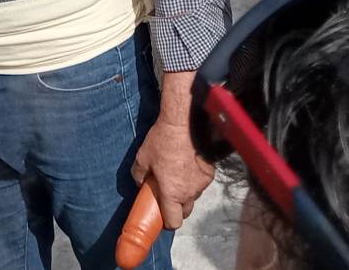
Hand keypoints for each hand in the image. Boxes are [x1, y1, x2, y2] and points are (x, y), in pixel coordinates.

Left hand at [131, 108, 216, 228]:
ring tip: (177, 177)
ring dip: (186, 193)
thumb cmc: (161, 142)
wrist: (182, 124)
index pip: (175, 222)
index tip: (163, 217)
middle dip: (177, 208)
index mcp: (172, 193)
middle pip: (185, 212)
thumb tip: (141, 184)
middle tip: (168, 195)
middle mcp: (190, 192)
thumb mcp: (141, 159)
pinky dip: (194, 180)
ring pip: (194, 197)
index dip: (168, 222)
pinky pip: (201, 184)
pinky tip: (187, 167)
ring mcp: (202, 184)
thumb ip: (139, 176)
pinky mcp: (210, 173)